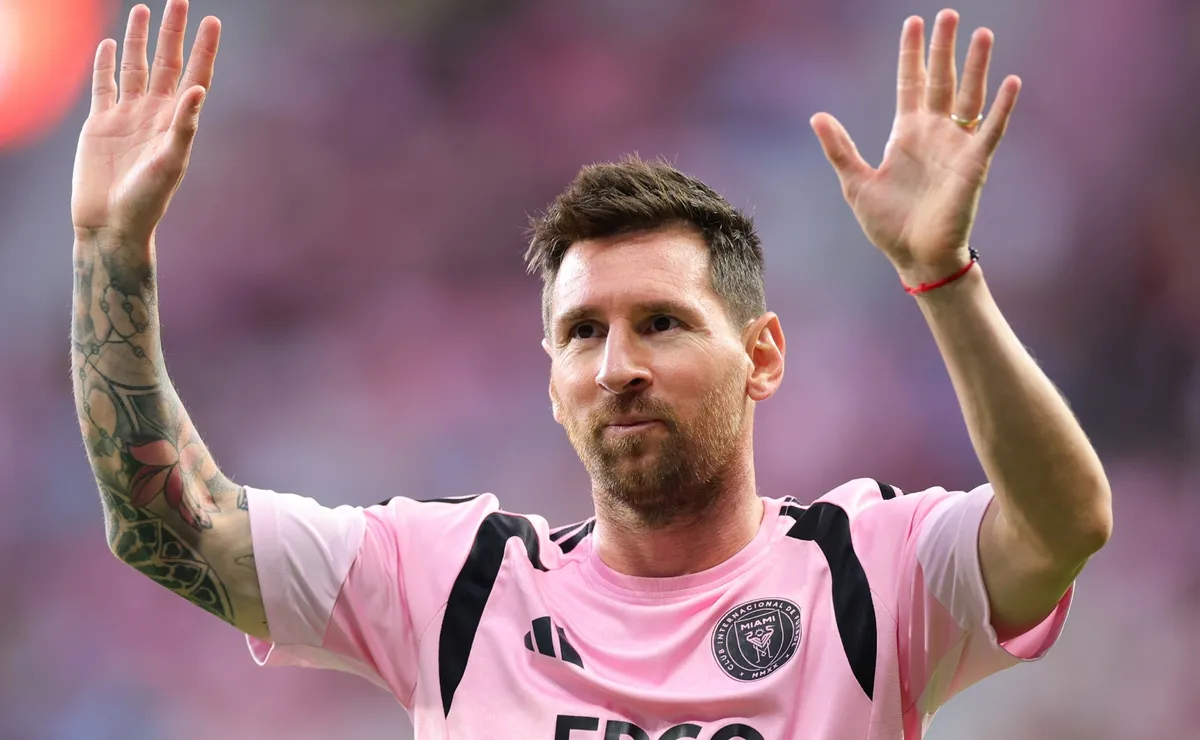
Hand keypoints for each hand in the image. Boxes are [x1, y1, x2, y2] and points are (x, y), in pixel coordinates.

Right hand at [71, 0, 220, 244]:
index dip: (204, 49)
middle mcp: (155, 114)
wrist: (110, 223)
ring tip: (142, 9)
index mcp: (177, 122)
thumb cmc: (146, 200)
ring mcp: (127, 116)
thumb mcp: (169, 163)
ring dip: (139, 39)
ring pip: (135, 67)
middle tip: (180, 0)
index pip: (195, 76)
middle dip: (173, 32)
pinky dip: (105, 64)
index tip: (213, 21)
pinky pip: (104, 86)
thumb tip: (196, 89)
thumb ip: (184, 126)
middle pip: (167, 63)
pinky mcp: (100, 123)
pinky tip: (108, 44)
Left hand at [811, 10, 1019, 284]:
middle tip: (947, 14)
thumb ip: (840, 148)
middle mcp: (934, 133)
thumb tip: (817, 116)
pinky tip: (1011, 81)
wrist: (915, 256)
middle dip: (944, 49)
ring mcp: (956, 146)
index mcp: (907, 134)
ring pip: (970, 97)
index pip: (911, 83)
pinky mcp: (974, 165)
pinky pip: (991, 130)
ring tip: (982, 34)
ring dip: (977, 66)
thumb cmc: (888, 223)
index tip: (913, 22)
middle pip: (942, 81)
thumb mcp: (856, 182)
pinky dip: (1001, 107)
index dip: (912, 54)